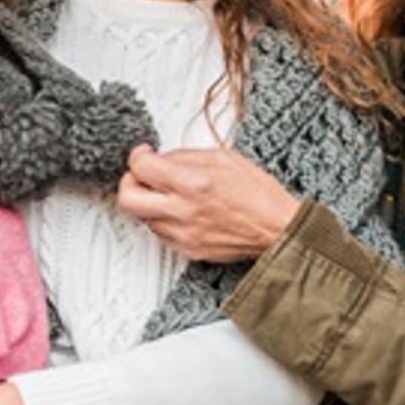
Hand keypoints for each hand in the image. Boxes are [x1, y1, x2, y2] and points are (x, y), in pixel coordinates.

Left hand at [118, 145, 301, 261]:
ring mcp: (182, 234)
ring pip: (142, 217)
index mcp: (193, 182)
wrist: (277, 228)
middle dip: (130, 182)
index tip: (144, 154)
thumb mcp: (224, 157)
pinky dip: (164, 218)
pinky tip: (182, 210)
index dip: (138, 156)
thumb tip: (162, 158)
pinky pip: (160, 233)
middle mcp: (183, 211)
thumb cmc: (259, 193)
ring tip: (170, 193)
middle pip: (128, 199)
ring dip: (150, 201)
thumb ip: (187, 156)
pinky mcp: (187, 250)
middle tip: (142, 175)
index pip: (141, 168)